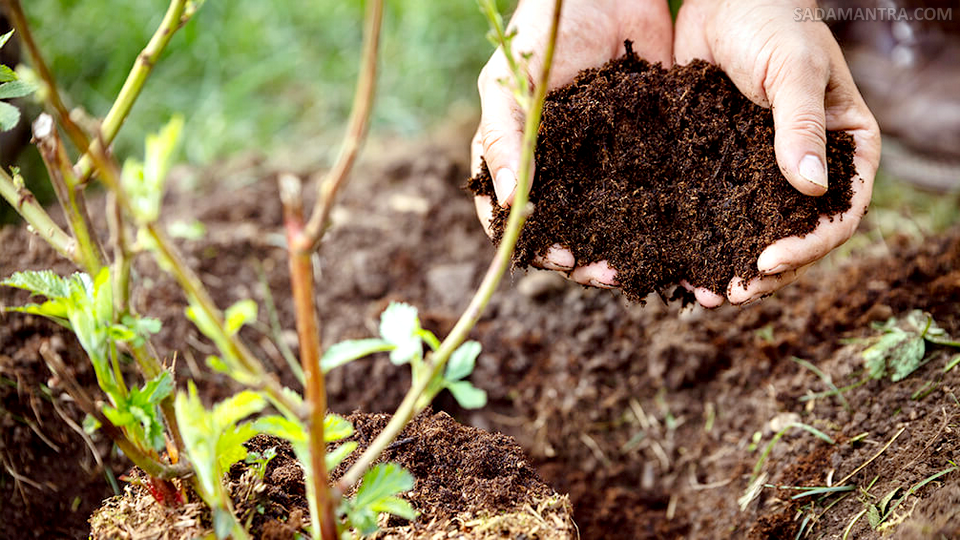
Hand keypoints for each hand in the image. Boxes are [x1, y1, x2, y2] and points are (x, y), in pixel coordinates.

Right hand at [471, 0, 672, 287]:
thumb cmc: (542, 35)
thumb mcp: (508, 87)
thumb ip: (502, 142)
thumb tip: (507, 204)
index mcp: (519, 160)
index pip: (516, 218)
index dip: (533, 245)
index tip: (557, 257)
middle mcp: (561, 171)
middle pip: (567, 230)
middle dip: (583, 259)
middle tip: (604, 274)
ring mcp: (603, 164)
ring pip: (609, 221)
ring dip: (620, 250)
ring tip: (639, 271)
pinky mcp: (646, 151)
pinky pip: (651, 193)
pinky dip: (660, 222)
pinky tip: (676, 242)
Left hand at [675, 0, 881, 306]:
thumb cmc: (773, 20)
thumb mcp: (794, 69)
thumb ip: (801, 126)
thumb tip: (811, 191)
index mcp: (842, 148)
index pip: (839, 214)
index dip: (808, 246)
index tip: (768, 261)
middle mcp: (805, 167)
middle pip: (795, 235)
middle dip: (766, 271)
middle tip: (731, 295)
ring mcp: (761, 170)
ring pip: (753, 230)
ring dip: (731, 264)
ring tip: (703, 293)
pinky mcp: (721, 164)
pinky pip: (716, 209)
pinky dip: (701, 236)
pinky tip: (678, 261)